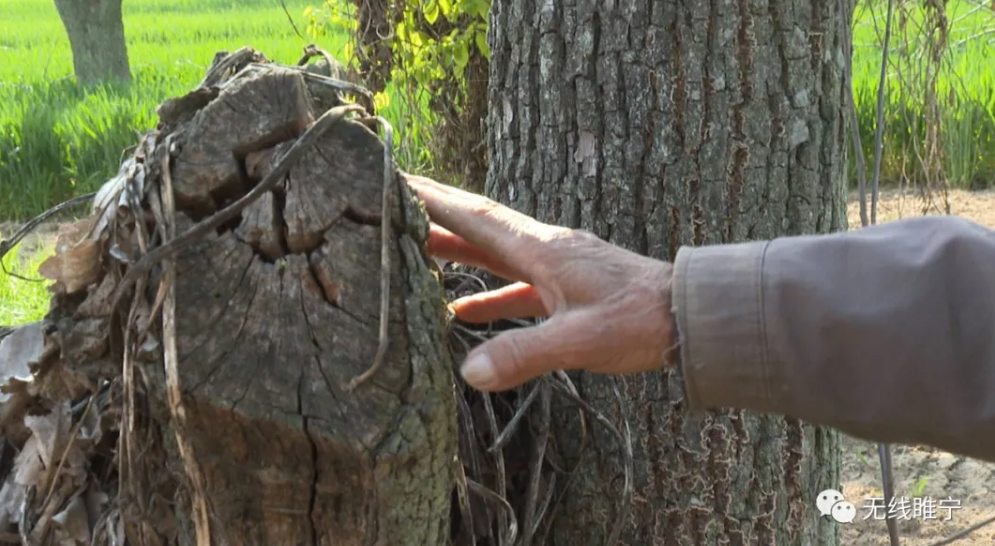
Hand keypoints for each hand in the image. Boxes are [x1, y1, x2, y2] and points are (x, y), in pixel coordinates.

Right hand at [403, 174, 678, 391]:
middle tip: (390, 204)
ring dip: (455, 251)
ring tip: (413, 250)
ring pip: (493, 254)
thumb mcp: (579, 340)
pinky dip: (486, 293)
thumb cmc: (639, 321)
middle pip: (477, 228)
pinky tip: (463, 312)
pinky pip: (515, 286)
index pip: (475, 217)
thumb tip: (468, 373)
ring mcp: (555, 268)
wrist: (690, 316)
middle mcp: (543, 249)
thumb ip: (524, 355)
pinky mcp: (566, 290)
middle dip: (434, 215)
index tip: (394, 178)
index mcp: (541, 250)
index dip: (432, 199)